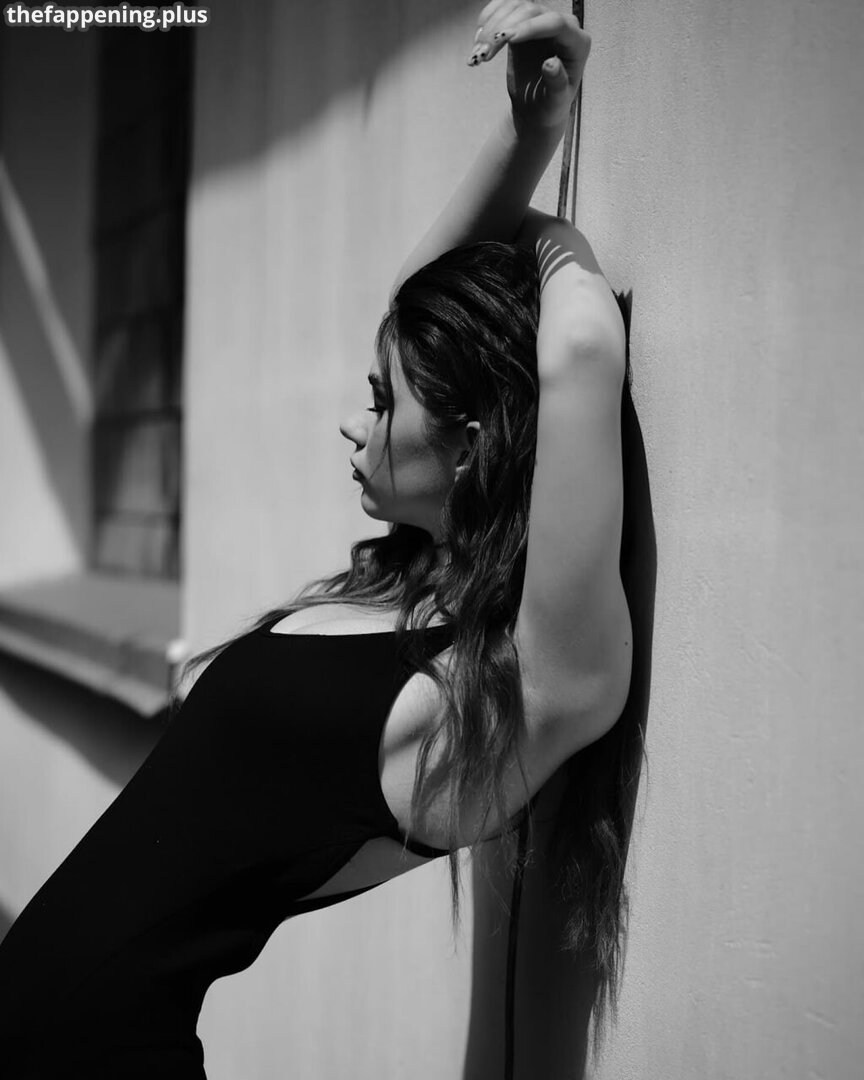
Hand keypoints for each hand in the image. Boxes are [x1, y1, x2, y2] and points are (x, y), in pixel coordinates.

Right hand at [468, 2, 590, 135]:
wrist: (536, 108)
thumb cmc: (550, 106)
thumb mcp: (555, 101)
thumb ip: (556, 82)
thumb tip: (551, 63)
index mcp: (577, 43)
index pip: (554, 23)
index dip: (529, 27)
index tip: (505, 38)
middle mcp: (561, 26)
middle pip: (530, 10)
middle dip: (504, 29)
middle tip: (484, 54)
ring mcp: (540, 21)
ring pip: (514, 6)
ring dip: (491, 26)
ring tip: (477, 54)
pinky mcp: (522, 23)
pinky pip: (504, 9)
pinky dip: (487, 21)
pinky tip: (477, 40)